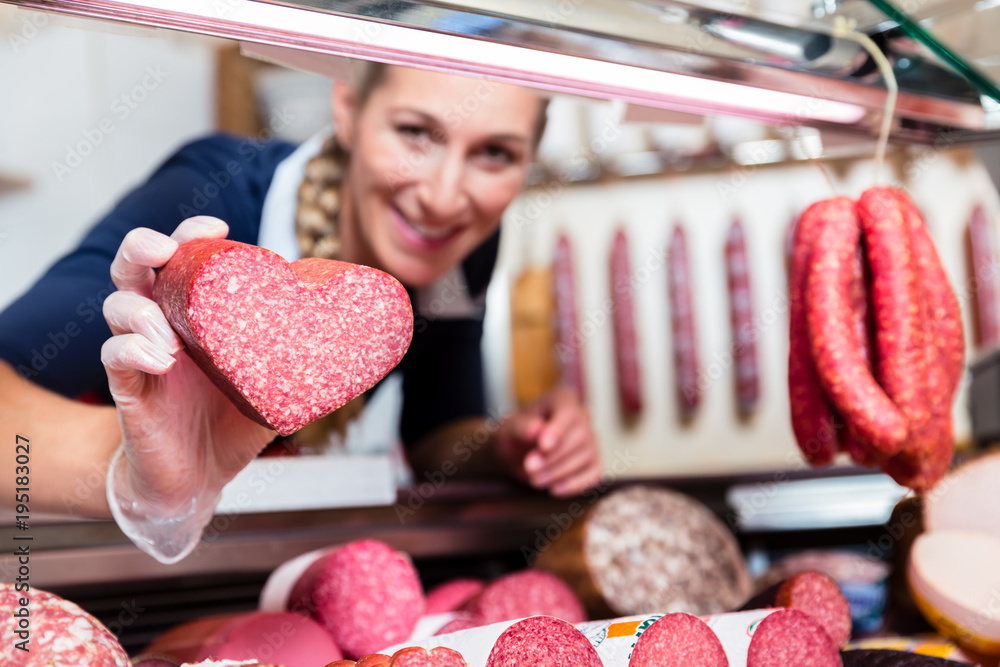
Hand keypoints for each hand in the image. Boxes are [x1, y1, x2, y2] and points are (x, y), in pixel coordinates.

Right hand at [101, 217, 276, 560]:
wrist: (202, 475)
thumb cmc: (234, 420)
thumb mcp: (278, 382)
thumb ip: (306, 358)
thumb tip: (369, 341)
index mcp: (197, 312)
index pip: (183, 259)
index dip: (191, 235)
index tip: (218, 229)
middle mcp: (163, 323)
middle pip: (136, 268)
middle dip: (145, 248)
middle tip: (166, 251)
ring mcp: (140, 353)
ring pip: (119, 308)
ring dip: (140, 309)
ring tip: (170, 334)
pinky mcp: (127, 389)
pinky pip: (114, 358)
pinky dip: (133, 351)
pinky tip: (160, 360)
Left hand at [495, 387, 601, 496]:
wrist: (516, 455)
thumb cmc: (514, 436)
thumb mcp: (508, 430)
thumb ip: (521, 427)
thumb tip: (537, 429)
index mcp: (562, 400)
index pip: (568, 412)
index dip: (558, 430)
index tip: (543, 446)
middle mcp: (582, 416)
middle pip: (580, 436)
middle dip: (554, 456)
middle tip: (529, 468)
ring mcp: (591, 441)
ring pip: (586, 456)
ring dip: (559, 472)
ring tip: (535, 479)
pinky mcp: (594, 463)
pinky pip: (594, 474)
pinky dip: (575, 484)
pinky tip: (554, 489)